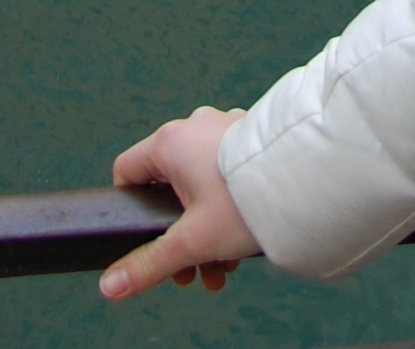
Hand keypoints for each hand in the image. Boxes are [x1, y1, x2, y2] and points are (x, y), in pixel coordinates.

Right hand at [101, 108, 258, 300]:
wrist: (305, 180)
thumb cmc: (242, 203)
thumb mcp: (191, 242)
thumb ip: (147, 264)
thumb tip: (109, 286)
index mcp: (170, 142)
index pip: (127, 171)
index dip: (131, 210)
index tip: (146, 241)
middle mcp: (193, 127)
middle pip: (166, 188)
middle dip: (176, 237)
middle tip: (189, 274)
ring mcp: (222, 129)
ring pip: (197, 187)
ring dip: (202, 232)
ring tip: (219, 271)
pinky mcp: (247, 140)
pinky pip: (222, 176)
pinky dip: (224, 210)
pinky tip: (239, 247)